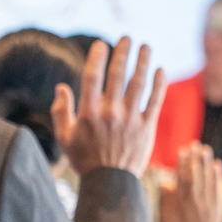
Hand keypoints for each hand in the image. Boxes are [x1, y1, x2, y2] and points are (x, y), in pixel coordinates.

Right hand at [51, 37, 166, 175]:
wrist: (110, 183)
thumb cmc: (84, 159)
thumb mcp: (64, 137)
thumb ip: (61, 110)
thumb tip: (62, 87)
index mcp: (89, 113)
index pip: (93, 77)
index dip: (97, 57)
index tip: (101, 44)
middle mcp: (110, 112)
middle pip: (118, 75)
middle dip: (123, 53)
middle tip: (127, 37)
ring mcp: (131, 119)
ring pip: (139, 84)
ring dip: (143, 62)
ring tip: (146, 46)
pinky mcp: (147, 128)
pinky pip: (155, 101)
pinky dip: (159, 84)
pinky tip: (160, 70)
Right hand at [159, 144, 221, 221]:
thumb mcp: (166, 216)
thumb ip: (166, 199)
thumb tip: (166, 182)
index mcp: (180, 201)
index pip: (182, 177)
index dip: (182, 162)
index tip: (182, 150)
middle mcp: (195, 200)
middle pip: (195, 175)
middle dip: (195, 158)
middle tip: (195, 144)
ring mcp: (208, 203)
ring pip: (207, 179)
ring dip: (206, 163)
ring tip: (205, 149)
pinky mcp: (218, 207)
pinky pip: (218, 188)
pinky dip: (218, 176)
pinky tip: (217, 165)